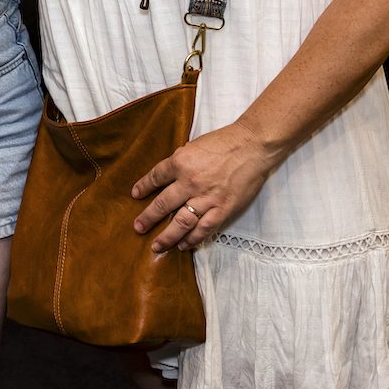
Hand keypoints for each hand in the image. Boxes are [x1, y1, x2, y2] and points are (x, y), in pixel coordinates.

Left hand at [129, 121, 277, 252]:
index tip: (135, 195)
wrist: (253, 146)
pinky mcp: (223, 209)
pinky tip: (183, 245)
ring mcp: (206, 198)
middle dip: (148, 217)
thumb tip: (168, 175)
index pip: (156, 177)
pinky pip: (204, 228)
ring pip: (181, 222)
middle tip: (138, 227)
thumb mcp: (195, 146)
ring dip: (167, 236)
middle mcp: (190, 182)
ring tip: (157, 246)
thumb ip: (181, 161)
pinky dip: (192, 238)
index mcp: (181, 162)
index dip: (143, 186)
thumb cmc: (225, 142)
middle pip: (163, 203)